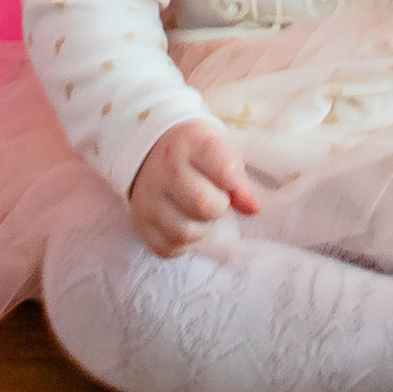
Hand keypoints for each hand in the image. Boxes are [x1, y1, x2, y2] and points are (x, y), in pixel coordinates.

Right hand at [128, 117, 258, 257]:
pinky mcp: (140, 223)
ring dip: (201, 228)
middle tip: (214, 197)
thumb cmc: (196, 152)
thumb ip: (239, 180)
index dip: (234, 182)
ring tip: (197, 211)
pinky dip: (181, 243)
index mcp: (190, 143)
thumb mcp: (220, 150)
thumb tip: (252, 210)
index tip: (229, 180)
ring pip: (185, 233)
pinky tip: (182, 221)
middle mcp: (164, 169)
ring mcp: (147, 198)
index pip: (224, 171)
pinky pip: (168, 248)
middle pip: (204, 206)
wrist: (151, 149)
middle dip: (218, 207)